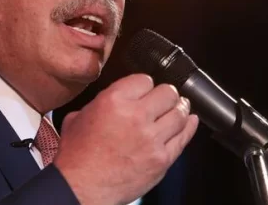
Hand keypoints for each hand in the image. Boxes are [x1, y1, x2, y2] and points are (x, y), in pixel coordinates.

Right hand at [54, 73, 198, 204]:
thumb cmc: (77, 157)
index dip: (145, 85)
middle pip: (167, 92)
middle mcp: (136, 116)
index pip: (145, 79)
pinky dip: (189, 126)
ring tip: (180, 107)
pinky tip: (190, 121)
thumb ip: (100, 102)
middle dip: (166, 94)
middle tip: (164, 98)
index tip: (145, 90)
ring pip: (179, 113)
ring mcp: (152, 139)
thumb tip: (112, 98)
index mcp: (114, 101)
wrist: (81, 188)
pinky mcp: (161, 159)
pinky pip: (183, 137)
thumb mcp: (78, 117)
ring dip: (180, 108)